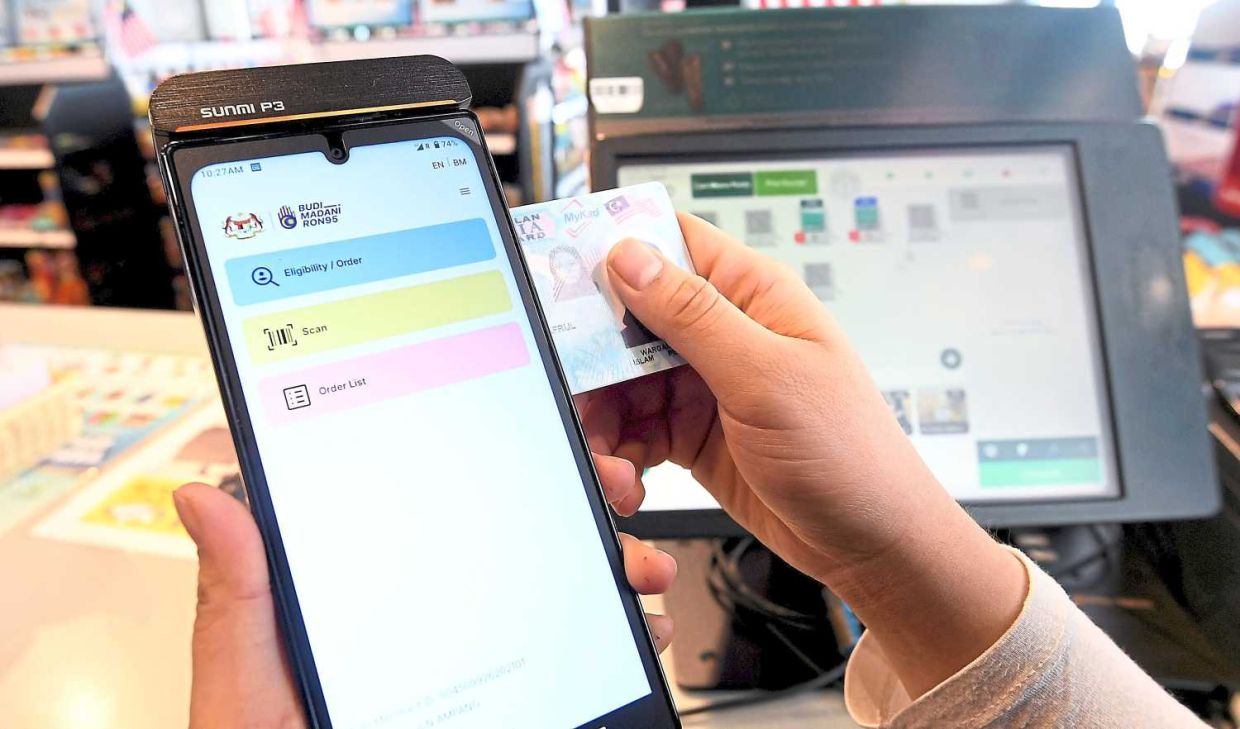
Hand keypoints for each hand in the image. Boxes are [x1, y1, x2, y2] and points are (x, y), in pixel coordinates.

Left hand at [173, 454, 675, 728]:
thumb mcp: (249, 677)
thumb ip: (237, 592)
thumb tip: (204, 496)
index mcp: (364, 577)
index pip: (424, 488)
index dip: (485, 447)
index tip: (528, 428)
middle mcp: (424, 600)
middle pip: (506, 521)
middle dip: (573, 492)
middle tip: (608, 483)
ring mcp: (468, 640)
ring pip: (550, 575)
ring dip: (608, 555)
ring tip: (638, 563)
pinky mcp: (506, 679)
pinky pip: (566, 640)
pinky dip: (612, 622)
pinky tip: (633, 618)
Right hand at [579, 213, 1024, 696]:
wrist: (871, 543)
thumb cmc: (847, 454)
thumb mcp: (766, 377)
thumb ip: (693, 315)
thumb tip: (630, 256)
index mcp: (752, 295)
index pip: (670, 244)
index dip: (614, 253)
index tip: (563, 282)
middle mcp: (724, 332)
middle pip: (628, 319)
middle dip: (594, 360)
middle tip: (578, 399)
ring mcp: (706, 382)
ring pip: (622, 379)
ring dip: (605, 420)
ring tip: (612, 463)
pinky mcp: (693, 430)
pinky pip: (635, 427)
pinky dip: (621, 453)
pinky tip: (629, 478)